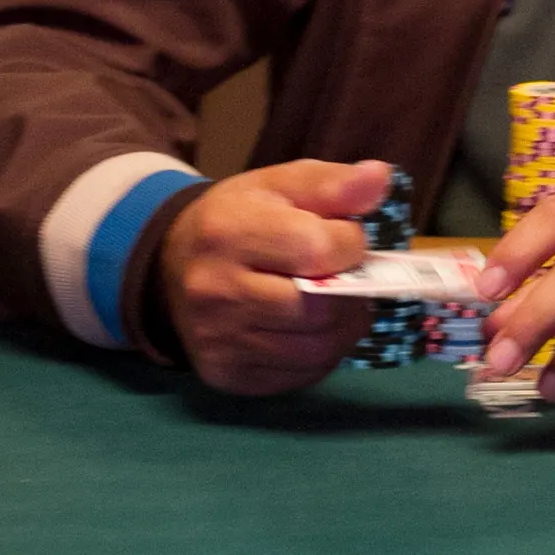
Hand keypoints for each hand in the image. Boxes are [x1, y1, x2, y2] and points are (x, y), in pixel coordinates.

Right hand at [159, 157, 389, 393]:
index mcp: (228, 232)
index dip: (351, 245)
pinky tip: (312, 330)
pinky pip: (300, 377)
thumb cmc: (238, 219)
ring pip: (315, 350)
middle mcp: (216, 290)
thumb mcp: (280, 185)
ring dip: (343, 329)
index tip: (347, 238)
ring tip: (339, 303)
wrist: (174, 265)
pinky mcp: (226, 374)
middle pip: (319, 308)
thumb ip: (332, 183)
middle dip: (353, 293)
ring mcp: (218, 340)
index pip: (317, 249)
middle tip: (351, 278)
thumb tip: (380, 177)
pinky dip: (322, 356)